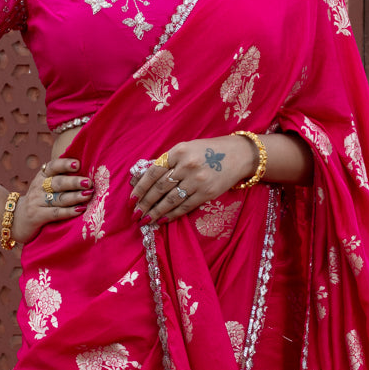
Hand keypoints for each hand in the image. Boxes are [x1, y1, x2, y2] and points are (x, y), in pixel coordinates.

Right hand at [12, 156, 91, 242]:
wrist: (15, 219)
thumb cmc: (39, 200)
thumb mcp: (44, 186)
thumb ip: (60, 178)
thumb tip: (86, 172)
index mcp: (42, 176)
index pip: (53, 166)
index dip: (65, 164)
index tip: (77, 164)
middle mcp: (38, 187)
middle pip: (58, 183)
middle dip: (74, 182)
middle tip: (88, 182)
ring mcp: (37, 202)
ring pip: (59, 198)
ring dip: (75, 196)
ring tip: (88, 194)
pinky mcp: (37, 216)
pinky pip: (55, 213)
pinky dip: (68, 211)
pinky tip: (80, 210)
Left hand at [129, 136, 256, 223]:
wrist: (237, 155)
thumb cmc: (207, 151)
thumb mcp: (185, 149)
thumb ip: (167, 162)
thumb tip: (142, 180)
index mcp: (178, 152)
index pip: (153, 172)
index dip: (140, 188)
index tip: (131, 199)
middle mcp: (187, 165)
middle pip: (160, 188)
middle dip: (145, 203)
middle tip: (135, 214)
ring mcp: (197, 180)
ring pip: (170, 200)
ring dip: (155, 212)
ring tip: (145, 220)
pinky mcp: (206, 193)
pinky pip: (185, 206)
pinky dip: (172, 215)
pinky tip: (162, 220)